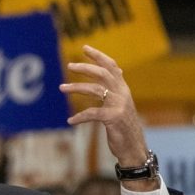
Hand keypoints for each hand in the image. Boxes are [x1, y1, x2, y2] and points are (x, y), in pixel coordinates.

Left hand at [60, 45, 156, 187]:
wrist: (133, 147)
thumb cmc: (123, 126)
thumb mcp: (120, 104)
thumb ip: (115, 90)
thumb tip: (113, 72)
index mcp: (123, 89)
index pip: (112, 67)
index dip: (99, 56)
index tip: (85, 47)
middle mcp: (122, 94)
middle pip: (104, 73)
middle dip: (86, 67)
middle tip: (70, 65)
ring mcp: (119, 105)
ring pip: (96, 89)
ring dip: (76, 87)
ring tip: (61, 87)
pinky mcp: (114, 118)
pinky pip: (92, 113)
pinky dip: (80, 116)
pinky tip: (70, 120)